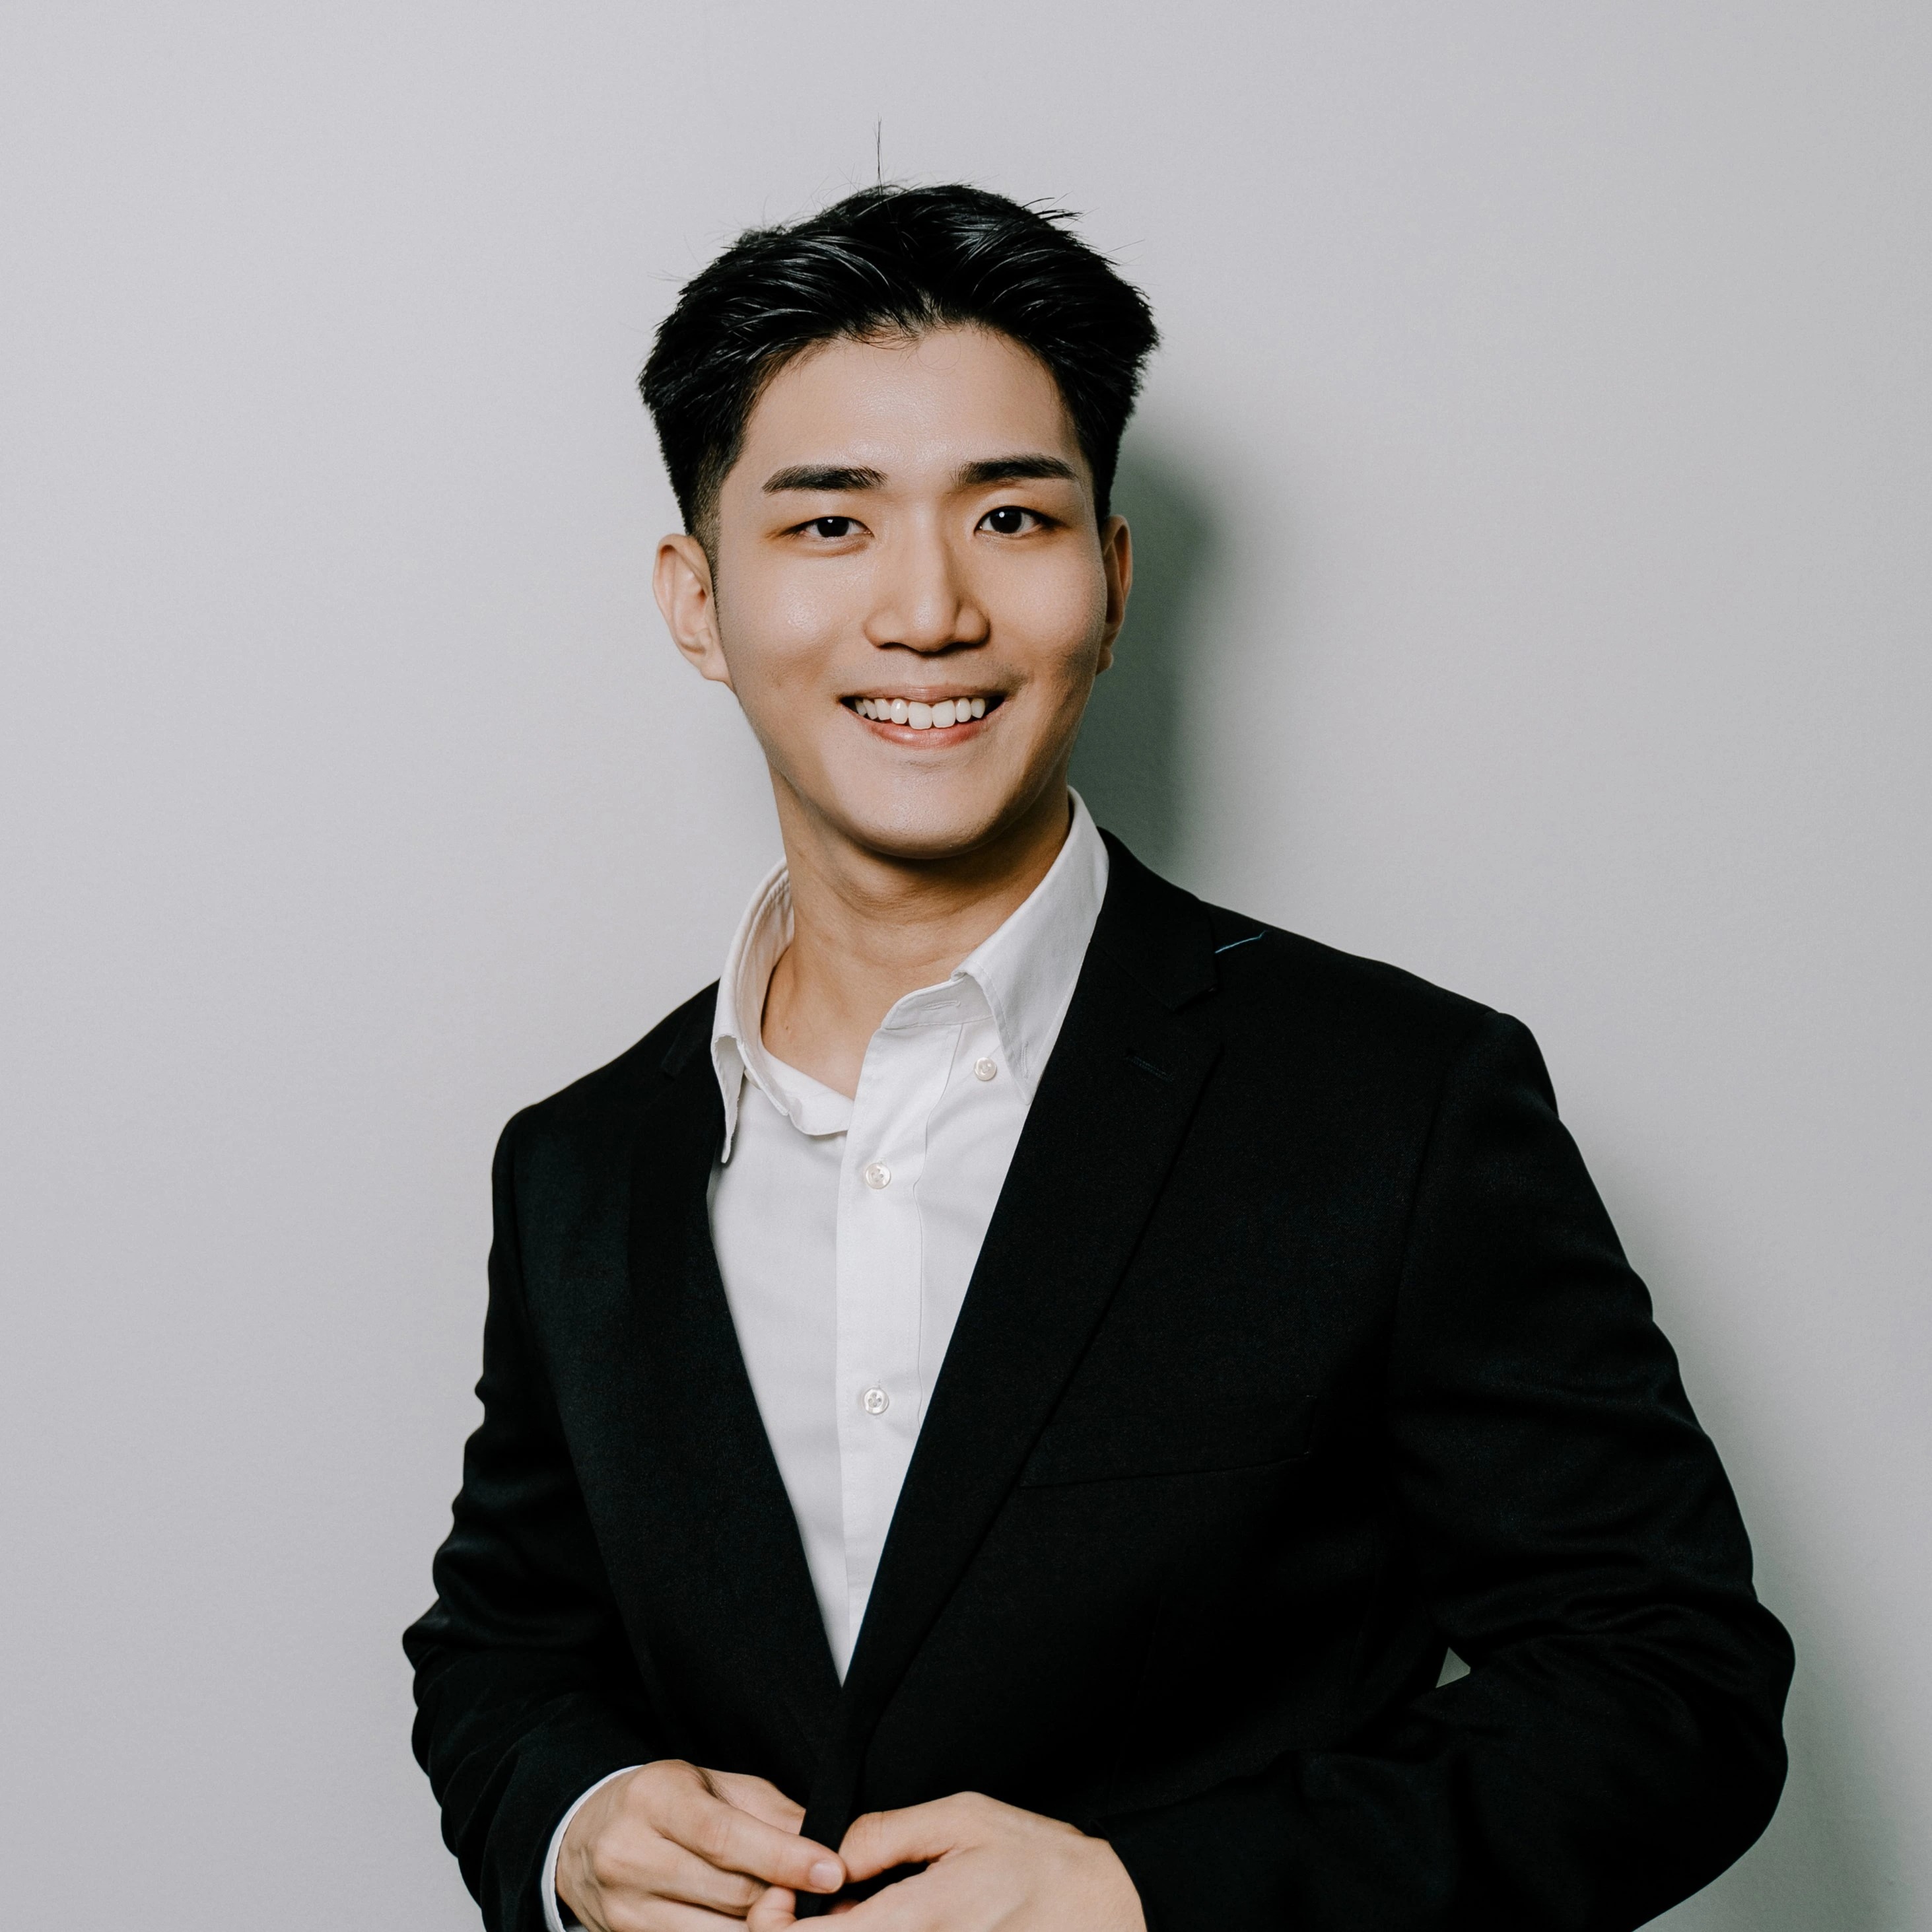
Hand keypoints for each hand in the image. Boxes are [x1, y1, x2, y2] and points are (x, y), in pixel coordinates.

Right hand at [557, 1759, 845, 1930]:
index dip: (783, 1857)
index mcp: (655, 1799)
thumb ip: (769, 1811)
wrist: (586, 1836)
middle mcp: (632, 1854)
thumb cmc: (665, 1802)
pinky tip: (753, 1924)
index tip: (832, 1870)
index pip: (726, 1836)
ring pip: (717, 1931)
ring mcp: (625, 1906)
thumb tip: (826, 1839)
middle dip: (784, 1895)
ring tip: (793, 1911)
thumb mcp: (713, 1785)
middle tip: (828, 1895)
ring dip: (763, 1925)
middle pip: (729, 1890)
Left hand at [747, 1791, 1143, 1930]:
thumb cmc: (1039, 1861)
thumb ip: (887, 1836)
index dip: (777, 1927)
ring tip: (848, 1911)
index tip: (774, 1899)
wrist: (1105, 1911)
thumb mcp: (962, 1818)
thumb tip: (830, 1855)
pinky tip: (884, 1922)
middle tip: (807, 1904)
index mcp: (919, 1920)